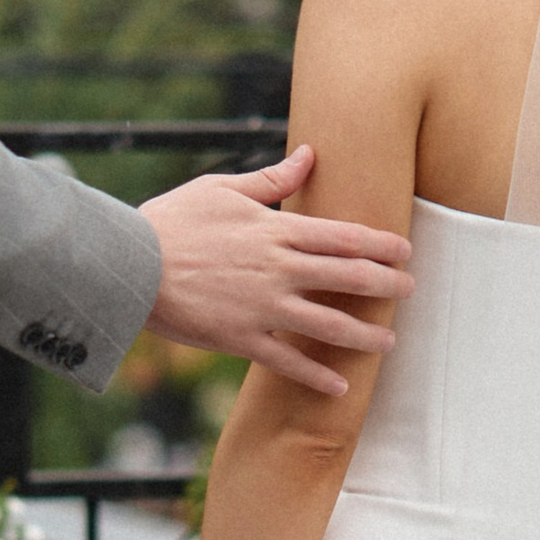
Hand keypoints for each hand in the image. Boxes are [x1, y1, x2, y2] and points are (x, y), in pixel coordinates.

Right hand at [143, 146, 410, 395]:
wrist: (128, 265)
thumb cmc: (171, 221)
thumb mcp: (221, 188)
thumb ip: (272, 179)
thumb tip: (310, 153)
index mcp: (275, 230)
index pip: (343, 236)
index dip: (380, 244)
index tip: (405, 250)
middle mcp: (278, 269)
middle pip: (347, 277)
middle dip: (386, 285)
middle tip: (411, 290)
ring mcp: (263, 307)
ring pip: (328, 324)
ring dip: (364, 334)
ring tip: (388, 341)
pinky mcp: (241, 338)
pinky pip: (288, 362)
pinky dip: (316, 375)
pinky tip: (341, 386)